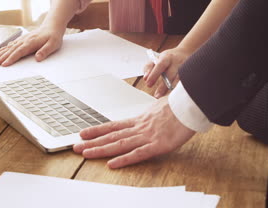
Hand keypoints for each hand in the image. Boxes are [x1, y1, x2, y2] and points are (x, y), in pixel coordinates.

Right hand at [0, 25, 64, 65]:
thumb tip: (38, 58)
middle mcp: (25, 41)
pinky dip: (4, 48)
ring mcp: (23, 40)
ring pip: (9, 47)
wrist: (52, 26)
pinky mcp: (22, 39)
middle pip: (11, 50)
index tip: (5, 64)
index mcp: (31, 43)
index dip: (11, 58)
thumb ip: (45, 51)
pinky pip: (11, 44)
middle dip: (2, 57)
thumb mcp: (53, 44)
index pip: (19, 52)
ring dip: (0, 53)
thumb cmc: (53, 36)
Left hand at [73, 97, 195, 168]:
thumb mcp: (161, 107)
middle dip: (93, 141)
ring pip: (120, 144)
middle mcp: (140, 127)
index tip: (83, 133)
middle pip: (112, 136)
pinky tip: (112, 163)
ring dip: (101, 149)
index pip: (114, 126)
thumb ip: (153, 113)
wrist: (190, 104)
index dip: (98, 130)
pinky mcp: (158, 145)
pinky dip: (124, 159)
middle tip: (76, 146)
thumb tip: (151, 113)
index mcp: (140, 119)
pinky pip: (138, 154)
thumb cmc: (179, 105)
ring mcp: (147, 136)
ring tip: (86, 153)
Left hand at [143, 47, 191, 97]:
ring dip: (172, 89)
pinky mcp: (190, 73)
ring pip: (179, 80)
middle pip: (170, 74)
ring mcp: (185, 68)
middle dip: (163, 86)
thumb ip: (148, 67)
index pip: (160, 65)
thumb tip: (145, 78)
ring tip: (167, 99)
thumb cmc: (168, 58)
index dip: (154, 74)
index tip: (148, 84)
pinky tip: (176, 96)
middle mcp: (177, 62)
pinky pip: (186, 83)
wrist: (185, 52)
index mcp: (167, 57)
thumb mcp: (156, 59)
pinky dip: (180, 90)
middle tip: (156, 95)